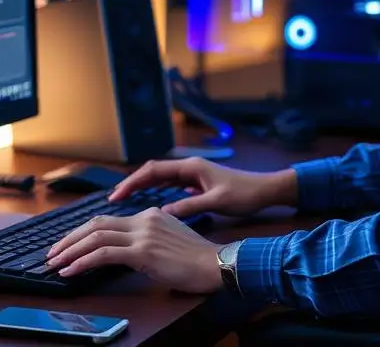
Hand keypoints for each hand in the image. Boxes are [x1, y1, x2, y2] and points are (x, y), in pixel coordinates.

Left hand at [44, 207, 222, 292]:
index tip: (69, 245)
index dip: (83, 232)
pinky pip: (103, 254)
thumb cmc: (198, 259)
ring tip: (55, 263)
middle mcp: (144, 219)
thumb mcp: (169, 241)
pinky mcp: (143, 252)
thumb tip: (126, 251)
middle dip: (69, 239)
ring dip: (70, 250)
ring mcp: (143, 234)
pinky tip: (70, 270)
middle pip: (95, 224)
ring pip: (95, 237)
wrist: (217, 265)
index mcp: (150, 215)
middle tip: (53, 253)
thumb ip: (148, 240)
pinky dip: (82, 262)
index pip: (107, 220)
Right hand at [109, 157, 295, 217]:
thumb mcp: (215, 203)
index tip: (116, 195)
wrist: (265, 190)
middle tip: (114, 199)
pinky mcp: (198, 182)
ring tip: (126, 201)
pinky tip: (151, 202)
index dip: (132, 182)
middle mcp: (190, 166)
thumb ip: (188, 207)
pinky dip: (158, 191)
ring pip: (161, 178)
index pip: (153, 171)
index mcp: (191, 166)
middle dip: (133, 184)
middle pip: (153, 172)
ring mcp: (194, 173)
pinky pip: (172, 184)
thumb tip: (161, 213)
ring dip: (144, 187)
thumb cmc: (244, 194)